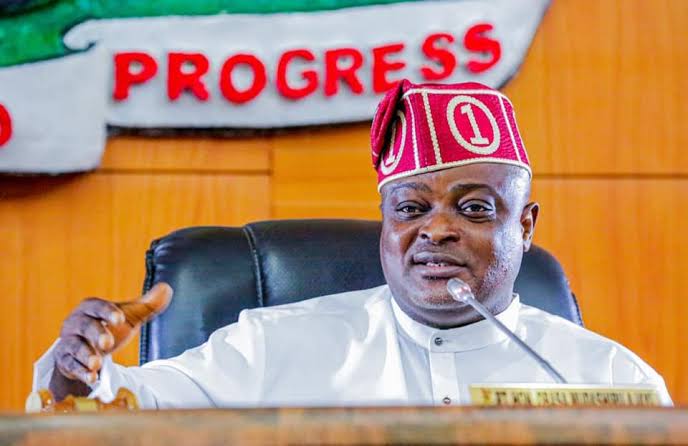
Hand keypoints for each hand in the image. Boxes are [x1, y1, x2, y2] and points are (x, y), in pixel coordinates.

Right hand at [52, 283, 172, 384]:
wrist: (85, 351)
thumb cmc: (109, 328)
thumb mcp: (129, 317)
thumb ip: (147, 305)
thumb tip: (166, 289)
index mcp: (90, 308)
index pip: (97, 306)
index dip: (107, 311)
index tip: (120, 318)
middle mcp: (76, 323)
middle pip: (85, 326)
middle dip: (96, 334)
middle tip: (108, 343)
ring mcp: (69, 343)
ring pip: (74, 347)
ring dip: (86, 355)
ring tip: (97, 364)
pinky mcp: (65, 361)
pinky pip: (70, 366)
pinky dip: (80, 372)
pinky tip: (91, 378)